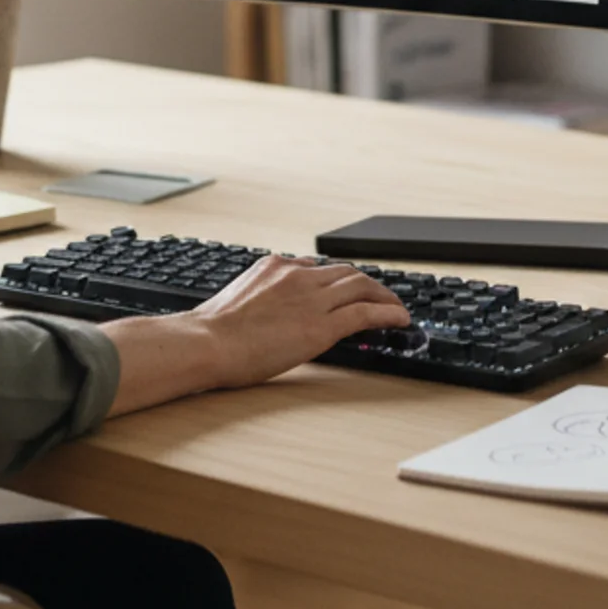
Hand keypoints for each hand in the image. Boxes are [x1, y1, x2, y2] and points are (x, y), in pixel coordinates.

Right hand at [191, 254, 412, 388]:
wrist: (208, 342)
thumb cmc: (213, 331)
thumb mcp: (239, 297)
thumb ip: (261, 293)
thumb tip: (272, 304)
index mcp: (275, 266)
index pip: (317, 268)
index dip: (337, 280)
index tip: (345, 289)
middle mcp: (298, 274)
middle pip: (345, 272)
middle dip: (367, 283)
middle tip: (380, 295)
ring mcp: (312, 298)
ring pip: (361, 287)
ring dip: (383, 295)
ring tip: (397, 307)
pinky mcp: (322, 325)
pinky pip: (365, 312)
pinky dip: (387, 313)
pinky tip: (400, 319)